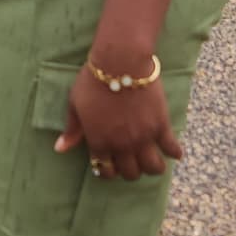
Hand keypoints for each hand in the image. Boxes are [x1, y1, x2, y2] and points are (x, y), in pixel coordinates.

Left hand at [55, 60, 181, 180]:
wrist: (120, 62)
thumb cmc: (93, 81)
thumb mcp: (75, 105)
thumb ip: (72, 130)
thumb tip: (60, 148)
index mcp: (99, 142)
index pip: (105, 170)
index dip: (108, 171)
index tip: (112, 165)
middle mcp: (122, 146)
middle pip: (131, 173)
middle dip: (130, 171)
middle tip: (132, 161)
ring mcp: (143, 138)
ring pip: (153, 167)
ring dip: (153, 168)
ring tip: (153, 161)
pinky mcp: (161, 126)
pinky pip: (171, 148)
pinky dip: (174, 153)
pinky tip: (175, 153)